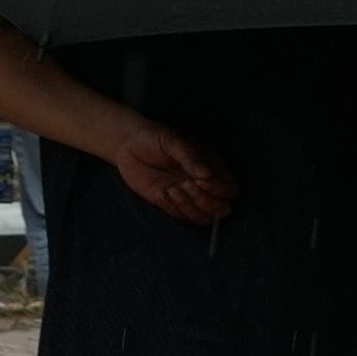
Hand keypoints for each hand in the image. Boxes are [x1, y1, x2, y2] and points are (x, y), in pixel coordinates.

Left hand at [109, 119, 236, 224]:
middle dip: (207, 202)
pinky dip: (174, 208)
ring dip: (190, 208)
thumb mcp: (172, 141)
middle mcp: (204, 185)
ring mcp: (188, 196)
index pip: (230, 189)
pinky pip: (180, 216)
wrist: (127, 144)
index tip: (201, 181)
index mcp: (212, 167)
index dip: (220, 189)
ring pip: (203, 218)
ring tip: (172, 189)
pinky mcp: (170, 203)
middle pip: (222, 209)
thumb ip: (190, 157)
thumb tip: (206, 174)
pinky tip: (162, 192)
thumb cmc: (154, 137)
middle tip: (186, 185)